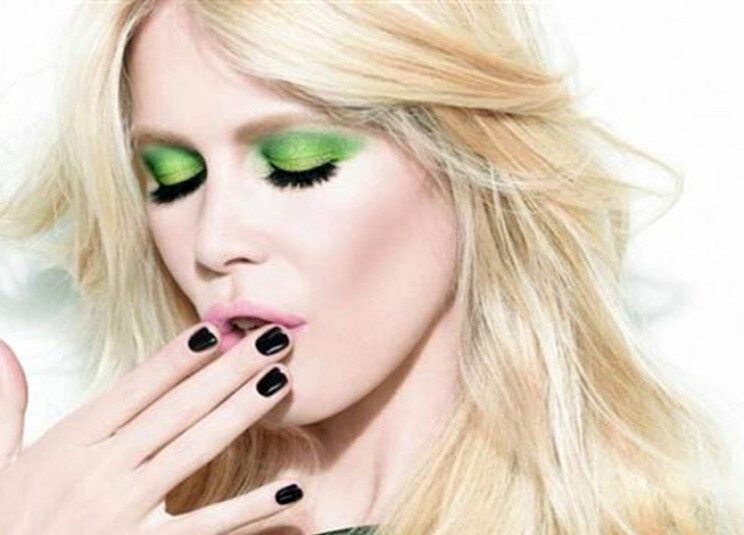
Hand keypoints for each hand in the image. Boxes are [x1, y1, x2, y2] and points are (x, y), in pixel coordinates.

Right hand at [0, 323, 300, 534]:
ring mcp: (127, 512)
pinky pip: (207, 526)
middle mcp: (103, 471)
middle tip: (271, 338)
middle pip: (178, 410)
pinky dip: (250, 510)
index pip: (135, 389)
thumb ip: (7, 403)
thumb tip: (3, 343)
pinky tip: (289, 490)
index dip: (177, 357)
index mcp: (71, 443)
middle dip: (228, 370)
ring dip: (242, 413)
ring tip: (281, 380)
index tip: (216, 328)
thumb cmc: (6, 522)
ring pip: (196, 451)